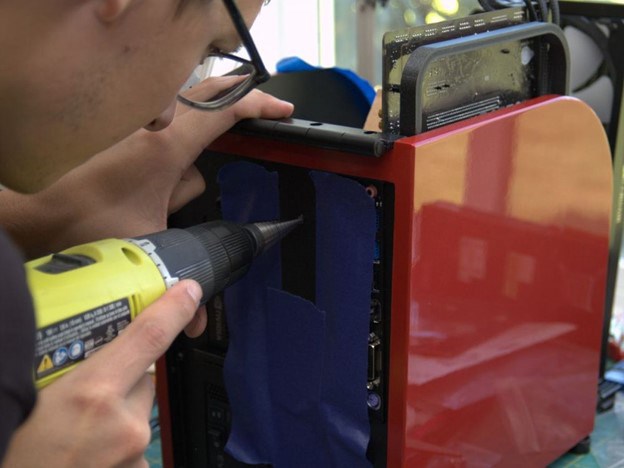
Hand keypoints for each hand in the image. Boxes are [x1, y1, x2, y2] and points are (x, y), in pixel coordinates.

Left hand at [0, 84, 292, 257]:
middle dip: (239, 97)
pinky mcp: (128, 134)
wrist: (32, 210)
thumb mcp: (145, 247)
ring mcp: (140, 126)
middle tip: (266, 111)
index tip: (286, 112)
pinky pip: (167, 126)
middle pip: (210, 91)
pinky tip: (179, 171)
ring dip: (205, 129)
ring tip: (221, 150)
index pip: (227, 108)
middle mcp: (156, 127)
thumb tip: (195, 322)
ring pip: (188, 117)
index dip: (262, 105)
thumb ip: (175, 280)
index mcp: (170, 146)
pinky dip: (180, 138)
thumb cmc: (83, 221)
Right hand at [2, 280, 201, 467]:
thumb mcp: (30, 392)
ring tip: (74, 429)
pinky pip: (133, 442)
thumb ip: (60, 361)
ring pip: (138, 412)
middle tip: (83, 392)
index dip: (173, 308)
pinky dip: (115, 441)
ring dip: (117, 412)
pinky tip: (84, 449)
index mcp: (93, 395)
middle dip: (122, 376)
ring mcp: (132, 455)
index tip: (187, 292)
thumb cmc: (12, 447)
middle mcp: (123, 426)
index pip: (150, 335)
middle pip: (144, 379)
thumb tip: (76, 335)